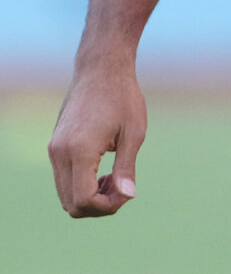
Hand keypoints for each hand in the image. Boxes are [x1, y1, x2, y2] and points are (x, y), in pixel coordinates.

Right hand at [48, 63, 146, 216]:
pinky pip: (63, 179)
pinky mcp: (55, 145)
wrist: (102, 67)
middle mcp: (60, 152)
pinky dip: (80, 185)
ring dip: (89, 197)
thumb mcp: (134, 132)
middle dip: (98, 206)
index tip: (127, 191)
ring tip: (114, 178)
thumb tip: (127, 197)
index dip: (107, 206)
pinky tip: (102, 170)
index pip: (84, 200)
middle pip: (71, 204)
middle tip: (122, 187)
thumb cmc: (123, 95)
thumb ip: (126, 168)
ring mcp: (54, 148)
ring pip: (64, 195)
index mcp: (79, 149)